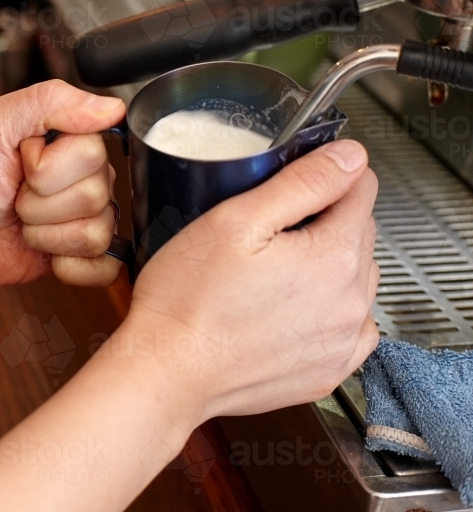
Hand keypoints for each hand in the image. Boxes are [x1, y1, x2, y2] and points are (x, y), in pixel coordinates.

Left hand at [0, 80, 125, 287]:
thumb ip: (49, 102)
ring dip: (45, 234)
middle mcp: (84, 174)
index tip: (17, 162)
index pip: (92, 152)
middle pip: (96, 193)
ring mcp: (84, 216)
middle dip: (41, 202)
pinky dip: (69, 267)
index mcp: (68, 136)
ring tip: (21, 221)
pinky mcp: (81, 255)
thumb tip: (113, 107)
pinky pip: (105, 268)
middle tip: (14, 196)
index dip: (46, 166)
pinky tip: (43, 254)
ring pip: (97, 231)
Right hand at [120, 139, 379, 420]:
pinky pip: (348, 329)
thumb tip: (350, 158)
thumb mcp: (236, 221)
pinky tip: (288, 310)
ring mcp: (342, 342)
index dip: (327, 176)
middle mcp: (351, 301)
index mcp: (334, 256)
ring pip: (356, 280)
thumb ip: (301, 184)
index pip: (361, 190)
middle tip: (267, 229)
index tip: (295, 183)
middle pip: (360, 235)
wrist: (168, 372)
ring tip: (272, 271)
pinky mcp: (327, 371)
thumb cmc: (188, 299)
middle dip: (324, 221)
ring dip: (328, 266)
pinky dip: (328, 313)